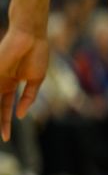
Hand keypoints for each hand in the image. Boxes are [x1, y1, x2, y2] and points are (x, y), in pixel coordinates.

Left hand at [0, 26, 49, 140]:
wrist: (31, 36)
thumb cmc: (37, 54)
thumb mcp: (36, 80)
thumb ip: (29, 97)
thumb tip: (22, 115)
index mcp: (11, 84)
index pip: (5, 107)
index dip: (5, 122)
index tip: (6, 138)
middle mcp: (1, 83)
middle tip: (2, 139)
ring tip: (1, 131)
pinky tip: (0, 115)